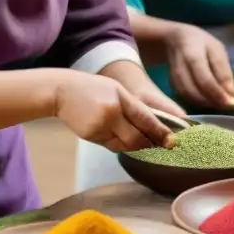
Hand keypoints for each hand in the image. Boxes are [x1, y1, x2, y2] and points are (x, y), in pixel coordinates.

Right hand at [53, 70, 175, 152]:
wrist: (61, 92)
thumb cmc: (92, 88)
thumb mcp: (115, 89)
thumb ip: (132, 106)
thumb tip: (150, 125)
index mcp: (120, 99)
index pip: (145, 119)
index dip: (160, 132)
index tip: (172, 141)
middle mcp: (111, 114)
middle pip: (136, 138)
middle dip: (150, 143)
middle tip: (161, 145)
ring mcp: (100, 127)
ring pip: (124, 144)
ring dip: (134, 144)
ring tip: (140, 138)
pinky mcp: (91, 137)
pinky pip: (111, 145)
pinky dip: (118, 142)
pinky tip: (117, 134)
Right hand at [164, 24, 233, 107]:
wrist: (175, 39)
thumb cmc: (202, 44)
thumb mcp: (217, 50)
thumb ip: (223, 72)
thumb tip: (231, 96)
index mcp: (192, 53)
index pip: (204, 78)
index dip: (217, 93)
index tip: (230, 103)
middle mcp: (179, 65)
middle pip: (192, 90)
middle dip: (210, 101)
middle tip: (224, 106)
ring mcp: (172, 75)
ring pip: (186, 96)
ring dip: (203, 104)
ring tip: (217, 104)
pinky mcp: (170, 83)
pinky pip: (182, 97)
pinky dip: (195, 102)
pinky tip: (206, 102)